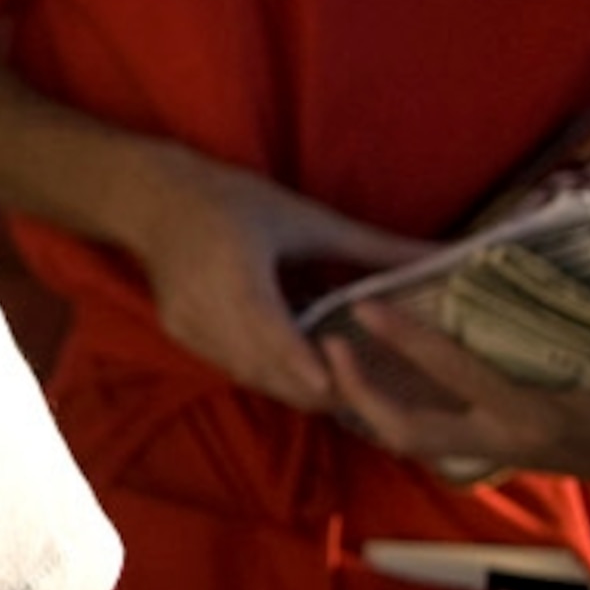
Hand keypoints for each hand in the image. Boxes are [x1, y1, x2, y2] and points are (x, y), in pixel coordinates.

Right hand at [116, 149, 433, 410]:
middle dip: (319, 388)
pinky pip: (234, 368)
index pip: (278, 339)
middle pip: (270, 372)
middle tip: (372, 392)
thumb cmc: (229, 197)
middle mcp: (208, 309)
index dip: (314, 369)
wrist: (148, 198)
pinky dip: (268, 372)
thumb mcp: (304, 217)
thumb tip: (441, 256)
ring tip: (343, 383)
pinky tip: (295, 363)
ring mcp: (190, 328)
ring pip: (254, 378)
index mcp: (238, 274)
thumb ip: (372, 248)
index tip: (350, 385)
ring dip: (294, 385)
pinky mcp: (181, 336)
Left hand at [324, 299, 589, 497]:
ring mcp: (488, 447)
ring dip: (361, 400)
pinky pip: (422, 427)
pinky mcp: (485, 442)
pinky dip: (387, 402)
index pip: (459, 380)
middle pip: (406, 428)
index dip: (414, 342)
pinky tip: (356, 367)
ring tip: (319, 346)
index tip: (370, 302)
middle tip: (320, 338)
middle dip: (357, 390)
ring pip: (405, 433)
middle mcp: (500, 441)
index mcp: (534, 422)